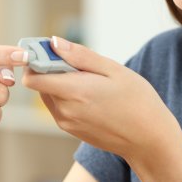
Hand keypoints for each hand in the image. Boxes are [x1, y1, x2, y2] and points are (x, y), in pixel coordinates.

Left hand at [21, 37, 181, 164]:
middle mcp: (65, 111)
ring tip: (90, 80)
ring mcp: (67, 123)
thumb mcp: (113, 70)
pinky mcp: (72, 130)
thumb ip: (80, 55)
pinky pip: (59, 106)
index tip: (53, 51)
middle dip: (52, 69)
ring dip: (60, 83)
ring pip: (49, 94)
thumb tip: (54, 42)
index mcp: (74, 92)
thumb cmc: (138, 101)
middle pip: (40, 84)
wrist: (149, 139)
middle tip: (81, 64)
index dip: (37, 60)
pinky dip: (67, 96)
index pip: (32, 77)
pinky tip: (92, 95)